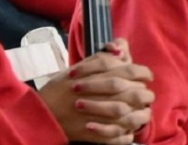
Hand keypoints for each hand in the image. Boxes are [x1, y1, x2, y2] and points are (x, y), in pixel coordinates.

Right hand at [39, 39, 154, 143]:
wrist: (41, 113)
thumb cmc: (58, 88)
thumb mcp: (78, 68)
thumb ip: (101, 60)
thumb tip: (120, 51)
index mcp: (100, 77)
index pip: (132, 70)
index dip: (143, 72)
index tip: (146, 75)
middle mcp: (104, 96)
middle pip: (137, 94)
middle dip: (144, 94)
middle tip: (144, 95)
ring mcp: (101, 118)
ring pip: (131, 116)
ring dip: (139, 115)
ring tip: (139, 113)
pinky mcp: (97, 136)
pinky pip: (120, 137)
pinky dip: (127, 135)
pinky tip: (128, 131)